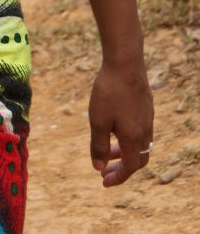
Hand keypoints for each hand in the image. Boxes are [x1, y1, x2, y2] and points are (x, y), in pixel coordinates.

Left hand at [88, 60, 153, 186]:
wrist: (125, 63)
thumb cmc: (109, 91)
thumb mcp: (98, 120)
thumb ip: (99, 146)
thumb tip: (98, 168)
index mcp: (133, 138)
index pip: (129, 168)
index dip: (117, 177)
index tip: (104, 182)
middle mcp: (145, 131)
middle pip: (138, 160)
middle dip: (121, 168)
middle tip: (105, 171)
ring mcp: (147, 118)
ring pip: (140, 145)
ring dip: (124, 152)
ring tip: (108, 151)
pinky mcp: (146, 107)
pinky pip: (141, 131)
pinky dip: (129, 138)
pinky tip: (115, 128)